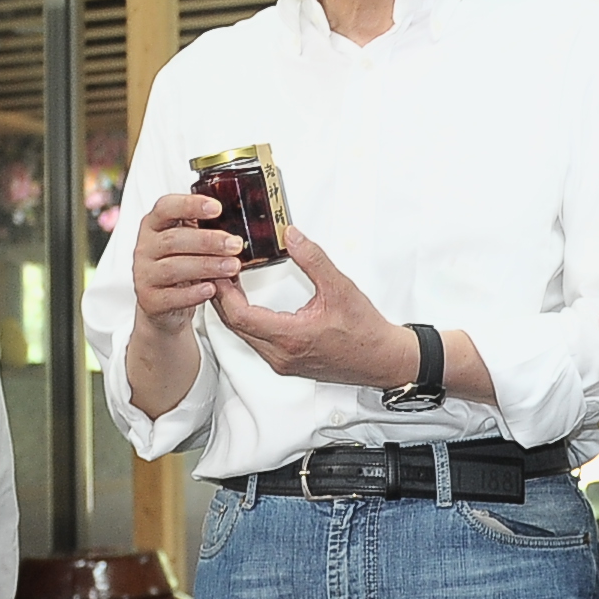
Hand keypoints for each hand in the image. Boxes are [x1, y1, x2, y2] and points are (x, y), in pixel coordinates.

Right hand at [132, 191, 247, 331]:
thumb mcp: (187, 241)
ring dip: (206, 266)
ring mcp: (144, 274)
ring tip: (231, 267)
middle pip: (173, 239)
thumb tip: (238, 219)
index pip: (166, 207)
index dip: (190, 205)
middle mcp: (145, 248)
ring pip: (173, 268)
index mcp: (154, 225)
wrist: (160, 302)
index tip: (216, 208)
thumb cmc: (178, 264)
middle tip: (234, 244)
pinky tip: (211, 289)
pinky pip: (171, 296)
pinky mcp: (149, 300)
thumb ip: (202, 228)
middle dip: (208, 241)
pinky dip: (193, 293)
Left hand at [212, 229, 415, 387]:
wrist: (382, 360)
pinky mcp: (286, 362)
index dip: (224, 291)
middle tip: (216, 269)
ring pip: (243, 334)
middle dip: (221, 296)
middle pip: (234, 325)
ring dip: (231, 308)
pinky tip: (246, 301)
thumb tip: (291, 236)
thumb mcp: (340, 288)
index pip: (240, 316)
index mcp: (290, 338)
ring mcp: (281, 361)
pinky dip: (244, 319)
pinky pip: (254, 340)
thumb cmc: (365, 332)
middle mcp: (280, 354)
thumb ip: (313, 259)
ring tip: (227, 280)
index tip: (219, 269)